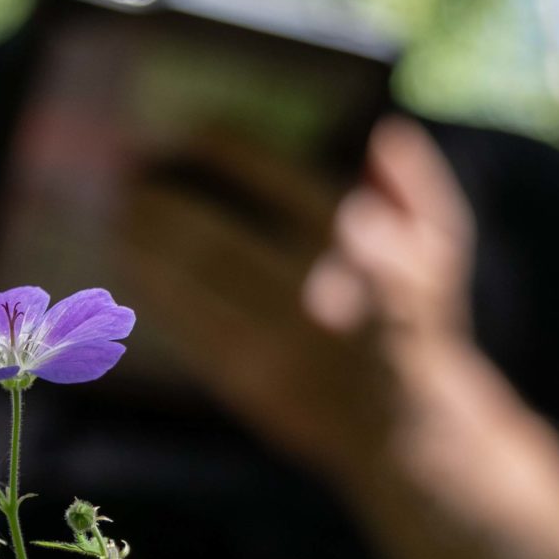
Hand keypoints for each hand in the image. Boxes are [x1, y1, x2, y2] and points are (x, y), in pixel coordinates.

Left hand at [118, 113, 476, 476]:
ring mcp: (277, 341)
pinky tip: (132, 268)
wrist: (409, 428)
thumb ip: (412, 182)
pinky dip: (154, 293)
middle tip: (129, 173)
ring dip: (142, 244)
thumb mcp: (439, 245)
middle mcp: (313, 290)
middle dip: (161, 201)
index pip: (276, 177)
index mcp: (357, 244)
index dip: (223, 149)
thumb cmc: (417, 320)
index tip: (189, 131)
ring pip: (191, 282)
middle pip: (213, 235)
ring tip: (118, 215)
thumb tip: (383, 129)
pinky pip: (187, 327)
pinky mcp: (250, 382)